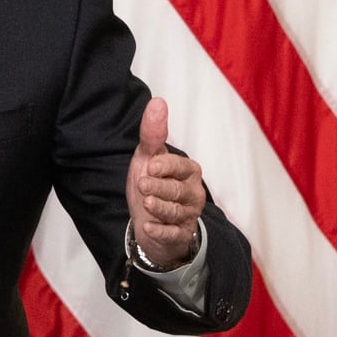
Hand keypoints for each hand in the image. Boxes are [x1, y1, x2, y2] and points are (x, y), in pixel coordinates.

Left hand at [126, 98, 204, 268]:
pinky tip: (148, 227)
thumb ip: (153, 132)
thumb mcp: (147, 157)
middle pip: (177, 190)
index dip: (164, 166)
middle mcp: (193, 192)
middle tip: (143, 184)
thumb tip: (158, 102)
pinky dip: (161, 231)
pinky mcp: (181, 235)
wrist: (149, 220)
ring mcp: (189, 215)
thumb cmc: (151, 183)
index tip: (149, 166)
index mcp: (188, 170)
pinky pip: (174, 235)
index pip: (180, 166)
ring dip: (159, 208)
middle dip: (159, 187)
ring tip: (146, 204)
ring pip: (176, 212)